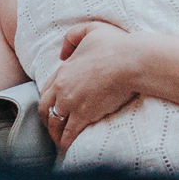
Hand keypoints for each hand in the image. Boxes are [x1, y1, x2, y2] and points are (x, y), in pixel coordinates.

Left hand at [41, 21, 141, 150]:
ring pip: (55, 123)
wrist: (132, 60)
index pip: (48, 89)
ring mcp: (72, 102)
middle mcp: (62, 88)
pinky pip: (69, 133)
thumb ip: (73, 36)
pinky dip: (65, 143)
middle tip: (54, 127)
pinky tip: (67, 149)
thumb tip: (62, 53)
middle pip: (46, 108)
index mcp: (64, 70)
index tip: (53, 108)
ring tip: (60, 141)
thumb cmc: (117, 44)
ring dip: (56, 134)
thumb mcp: (91, 30)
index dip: (48, 100)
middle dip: (48, 120)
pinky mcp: (85, 114)